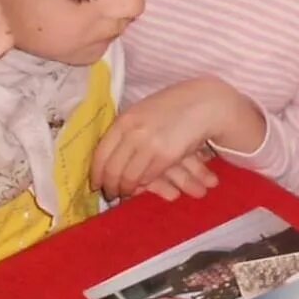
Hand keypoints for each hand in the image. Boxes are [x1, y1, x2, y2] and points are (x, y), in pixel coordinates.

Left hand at [94, 77, 257, 197]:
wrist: (202, 103)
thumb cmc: (171, 108)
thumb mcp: (142, 113)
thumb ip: (125, 131)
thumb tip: (108, 159)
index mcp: (124, 120)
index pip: (100, 154)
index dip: (96, 173)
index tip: (96, 184)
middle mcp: (133, 132)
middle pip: (112, 169)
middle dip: (110, 186)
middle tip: (110, 194)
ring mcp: (149, 144)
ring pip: (129, 177)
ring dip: (126, 189)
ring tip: (125, 194)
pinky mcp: (166, 155)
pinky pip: (148, 177)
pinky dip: (144, 184)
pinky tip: (144, 185)